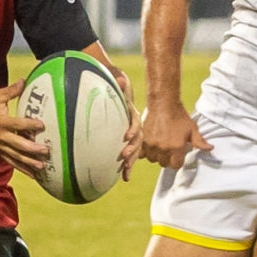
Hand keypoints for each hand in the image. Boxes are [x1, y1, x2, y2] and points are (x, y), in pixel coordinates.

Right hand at [0, 81, 51, 175]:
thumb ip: (12, 91)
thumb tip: (25, 80)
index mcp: (0, 122)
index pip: (17, 124)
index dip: (30, 125)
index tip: (42, 125)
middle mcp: (0, 136)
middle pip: (18, 145)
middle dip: (32, 149)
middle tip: (46, 150)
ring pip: (15, 157)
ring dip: (29, 162)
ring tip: (42, 166)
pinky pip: (12, 162)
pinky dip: (22, 169)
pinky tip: (33, 174)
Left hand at [98, 58, 139, 177]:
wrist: (121, 95)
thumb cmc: (120, 91)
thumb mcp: (121, 86)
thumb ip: (121, 85)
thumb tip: (121, 79)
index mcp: (133, 116)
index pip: (135, 124)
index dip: (132, 130)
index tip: (126, 136)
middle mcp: (135, 128)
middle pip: (137, 141)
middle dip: (131, 150)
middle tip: (124, 156)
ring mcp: (132, 136)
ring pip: (134, 151)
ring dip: (130, 162)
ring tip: (126, 172)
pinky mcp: (128, 144)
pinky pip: (129, 156)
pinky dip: (127, 167)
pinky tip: (125, 178)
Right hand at [134, 101, 213, 171]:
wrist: (163, 103)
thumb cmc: (179, 115)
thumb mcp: (192, 128)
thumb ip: (200, 141)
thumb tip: (210, 149)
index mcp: (177, 147)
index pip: (176, 165)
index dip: (178, 161)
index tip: (178, 155)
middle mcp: (163, 148)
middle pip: (164, 163)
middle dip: (167, 159)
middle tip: (169, 149)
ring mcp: (152, 145)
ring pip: (153, 159)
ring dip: (156, 156)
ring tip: (160, 147)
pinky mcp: (143, 141)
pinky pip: (142, 154)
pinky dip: (146, 152)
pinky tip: (151, 146)